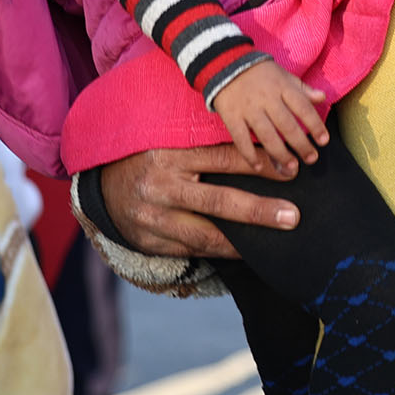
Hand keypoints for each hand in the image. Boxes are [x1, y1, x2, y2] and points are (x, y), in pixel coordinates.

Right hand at [98, 144, 301, 257]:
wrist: (100, 187)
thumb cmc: (148, 157)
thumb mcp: (171, 142)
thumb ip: (207, 145)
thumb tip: (259, 150)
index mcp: (170, 154)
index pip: (224, 158)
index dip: (260, 165)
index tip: (292, 171)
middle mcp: (161, 187)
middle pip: (219, 201)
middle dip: (259, 211)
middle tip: (293, 216)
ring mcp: (153, 219)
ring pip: (206, 235)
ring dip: (243, 241)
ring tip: (274, 244)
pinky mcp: (149, 243)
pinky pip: (191, 251)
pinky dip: (219, 252)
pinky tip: (243, 252)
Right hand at [208, 61, 328, 175]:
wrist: (225, 64)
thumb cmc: (261, 73)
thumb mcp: (284, 75)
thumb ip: (302, 89)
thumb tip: (322, 97)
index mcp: (282, 87)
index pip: (303, 108)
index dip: (315, 125)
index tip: (324, 141)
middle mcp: (267, 99)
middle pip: (287, 125)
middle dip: (301, 144)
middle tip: (311, 159)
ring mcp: (248, 109)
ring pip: (267, 135)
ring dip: (280, 154)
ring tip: (291, 167)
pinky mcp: (231, 117)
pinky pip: (241, 139)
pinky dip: (249, 154)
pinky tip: (259, 166)